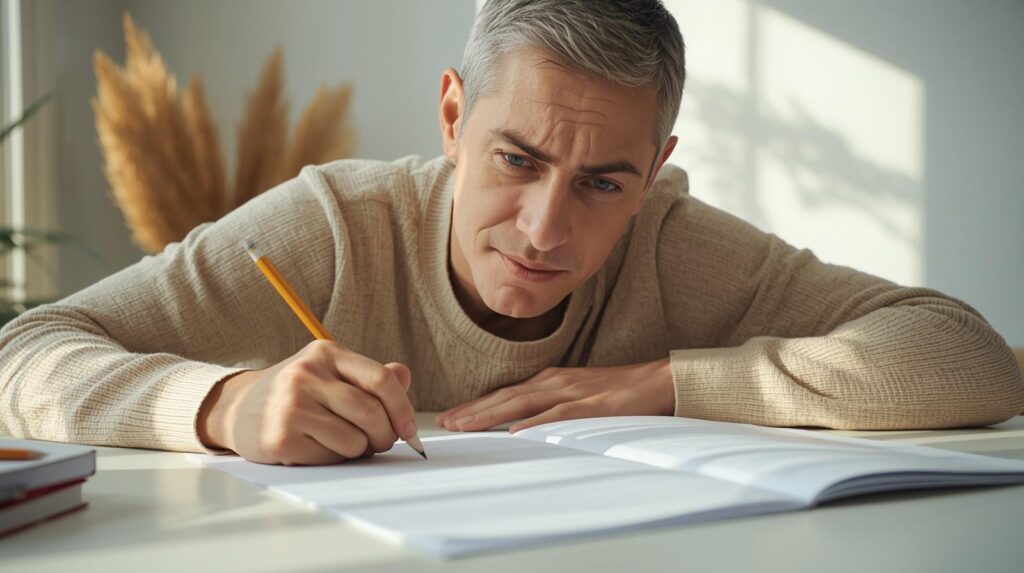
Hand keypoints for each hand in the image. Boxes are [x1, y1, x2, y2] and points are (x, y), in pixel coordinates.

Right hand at [197, 339, 416, 464]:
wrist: (238, 410)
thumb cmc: (296, 394)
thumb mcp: (330, 374)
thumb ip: (369, 376)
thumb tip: (404, 375)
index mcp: (325, 353)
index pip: (380, 379)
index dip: (402, 408)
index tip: (409, 430)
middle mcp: (306, 375)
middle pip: (370, 412)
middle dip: (385, 435)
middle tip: (381, 442)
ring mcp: (291, 406)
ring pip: (355, 440)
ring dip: (360, 450)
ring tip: (345, 443)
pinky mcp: (281, 437)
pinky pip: (331, 457)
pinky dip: (336, 459)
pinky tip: (319, 448)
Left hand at [435, 358, 675, 432]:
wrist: (657, 381)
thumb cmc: (619, 391)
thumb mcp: (579, 395)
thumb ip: (552, 407)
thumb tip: (524, 425)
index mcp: (551, 381)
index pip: (506, 394)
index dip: (478, 405)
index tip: (453, 417)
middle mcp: (555, 382)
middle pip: (506, 397)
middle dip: (474, 410)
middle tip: (446, 423)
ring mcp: (572, 393)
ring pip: (522, 404)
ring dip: (491, 414)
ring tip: (466, 425)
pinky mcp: (591, 406)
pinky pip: (558, 415)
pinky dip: (535, 423)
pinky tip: (515, 432)